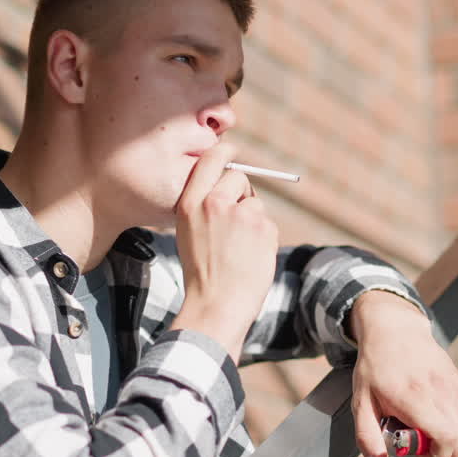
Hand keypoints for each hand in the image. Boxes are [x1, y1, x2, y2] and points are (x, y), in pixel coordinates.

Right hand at [172, 143, 278, 362]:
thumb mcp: (189, 233)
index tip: (232, 150)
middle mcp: (215, 203)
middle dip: (242, 193)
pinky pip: (268, 223)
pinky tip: (251, 257)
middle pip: (239, 177)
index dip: (225, 151)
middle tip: (236, 223)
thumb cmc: (202, 274)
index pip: (210, 160)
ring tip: (240, 249)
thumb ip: (204, 206)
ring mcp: (242, 214)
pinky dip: (264, 237)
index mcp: (190, 204)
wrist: (217, 306)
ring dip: (253, 220)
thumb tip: (229, 186)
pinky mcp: (264, 227)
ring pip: (256, 203)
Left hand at [349, 291, 457, 456]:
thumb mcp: (360, 401)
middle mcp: (443, 394)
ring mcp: (456, 389)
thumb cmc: (375, 366)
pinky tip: (425, 424)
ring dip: (444, 450)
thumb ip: (367, 437)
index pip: (446, 442)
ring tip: (416, 442)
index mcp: (416, 398)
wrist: (395, 329)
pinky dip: (448, 433)